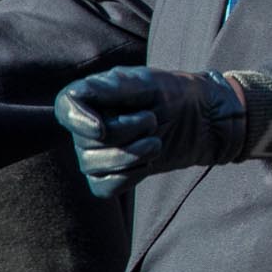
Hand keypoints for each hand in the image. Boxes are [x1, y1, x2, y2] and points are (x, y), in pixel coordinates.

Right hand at [54, 68, 246, 197]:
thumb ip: (112, 88)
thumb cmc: (176, 95)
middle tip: (154, 121)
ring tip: (157, 142)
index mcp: (94, 95)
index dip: (78, 121)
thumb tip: (73, 99)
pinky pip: (104, 187)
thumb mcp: (149, 84)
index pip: (66, 107)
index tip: (102, 128)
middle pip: (86, 141)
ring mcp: (96, 152)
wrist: (205, 121)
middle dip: (127, 133)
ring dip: (132, 156)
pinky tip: (149, 163)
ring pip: (93, 166)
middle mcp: (88, 125)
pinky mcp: (110, 176)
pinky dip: (130, 177)